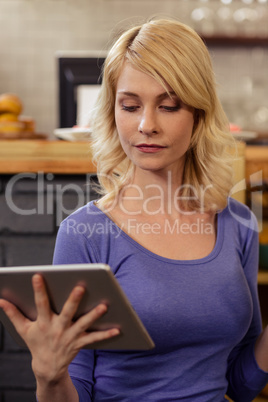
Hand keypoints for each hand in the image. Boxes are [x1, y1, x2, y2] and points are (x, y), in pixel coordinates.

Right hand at [0, 273, 118, 383]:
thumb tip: (0, 300)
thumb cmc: (36, 343)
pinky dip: (106, 334)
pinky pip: (94, 338)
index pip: (40, 303)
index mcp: (43, 322)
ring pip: (83, 324)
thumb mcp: (23, 329)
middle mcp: (57, 328)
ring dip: (94, 315)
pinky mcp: (79, 343)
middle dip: (73, 300)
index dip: (38, 290)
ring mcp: (69, 336)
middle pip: (66, 312)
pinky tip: (118, 329)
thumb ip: (13, 313)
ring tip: (105, 306)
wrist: (47, 367)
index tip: (37, 275)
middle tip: (81, 287)